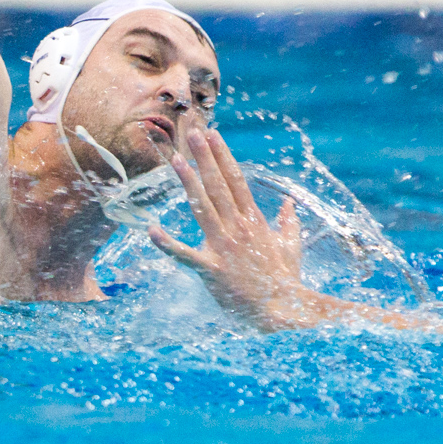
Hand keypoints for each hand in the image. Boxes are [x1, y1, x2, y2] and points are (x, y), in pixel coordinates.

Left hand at [149, 129, 308, 328]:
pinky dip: (167, 243)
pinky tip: (151, 229)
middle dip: (205, 157)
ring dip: (189, 182)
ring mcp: (224, 247)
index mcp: (254, 220)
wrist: (283, 310)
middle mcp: (238, 227)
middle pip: (218, 185)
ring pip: (202, 207)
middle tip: (193, 133)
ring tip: (177, 159)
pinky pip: (185, 255)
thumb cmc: (285, 280)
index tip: (213, 135)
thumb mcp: (291, 246)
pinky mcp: (212, 269)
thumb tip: (288, 204)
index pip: (236, 180)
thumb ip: (289, 223)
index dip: (223, 156)